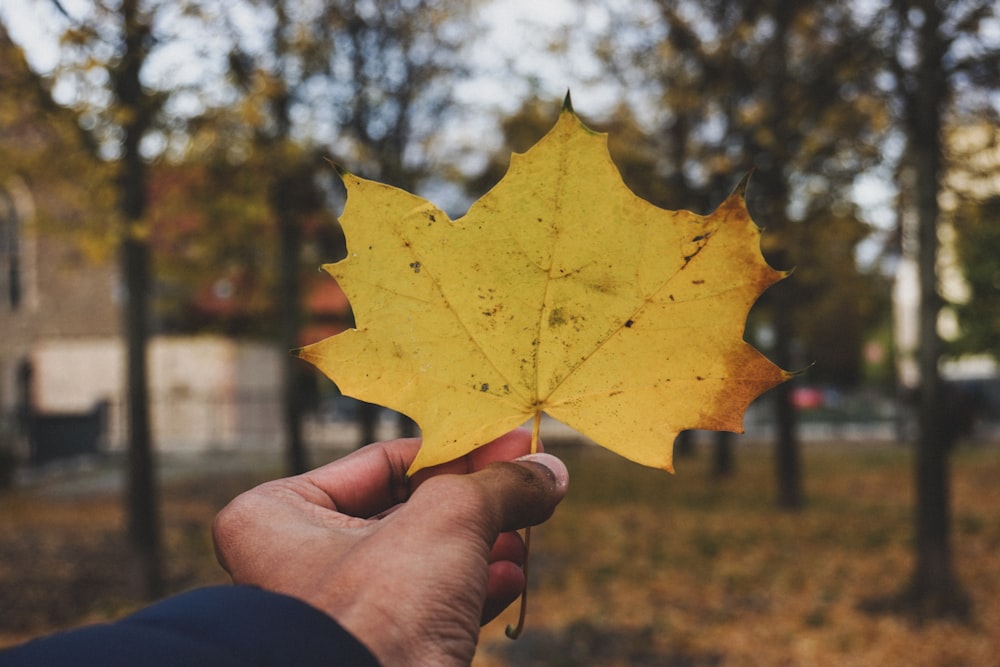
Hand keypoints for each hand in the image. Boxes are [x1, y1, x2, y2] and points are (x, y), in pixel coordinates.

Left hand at [212, 429, 568, 665]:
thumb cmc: (379, 610)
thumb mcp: (448, 520)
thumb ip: (499, 485)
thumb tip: (548, 470)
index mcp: (278, 515)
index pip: (384, 461)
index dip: (458, 448)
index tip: (512, 444)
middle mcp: (297, 559)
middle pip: (408, 508)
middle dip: (475, 501)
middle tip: (526, 487)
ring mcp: (337, 610)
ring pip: (422, 560)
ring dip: (482, 544)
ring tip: (525, 534)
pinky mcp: (374, 648)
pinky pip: (427, 608)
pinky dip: (472, 590)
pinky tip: (511, 579)